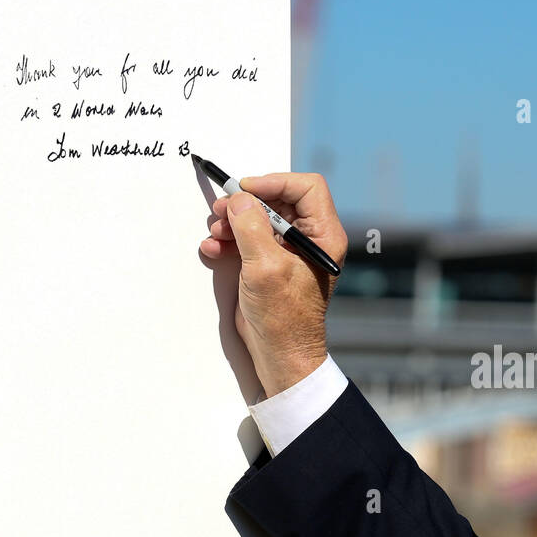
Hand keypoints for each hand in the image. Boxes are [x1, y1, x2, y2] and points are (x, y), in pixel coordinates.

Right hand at [200, 173, 346, 396]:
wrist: (280, 354)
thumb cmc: (285, 318)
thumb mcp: (266, 267)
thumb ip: (252, 228)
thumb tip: (241, 199)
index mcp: (323, 236)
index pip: (306, 188)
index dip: (275, 183)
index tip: (246, 190)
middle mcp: (309, 240)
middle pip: (278, 199)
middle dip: (247, 203)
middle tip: (222, 209)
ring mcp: (288, 252)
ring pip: (260, 218)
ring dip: (233, 221)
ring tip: (216, 231)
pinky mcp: (269, 264)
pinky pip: (248, 239)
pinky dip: (229, 240)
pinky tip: (213, 248)